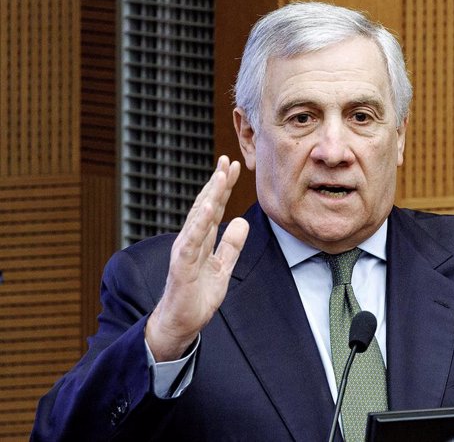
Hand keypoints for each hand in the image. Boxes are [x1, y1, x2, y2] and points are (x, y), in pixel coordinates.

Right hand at [146, 156, 248, 360]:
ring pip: (198, 218)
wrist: (180, 324)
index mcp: (202, 240)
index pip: (214, 208)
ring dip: (209, 196)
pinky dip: (199, 223)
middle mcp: (192, 240)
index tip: (233, 167)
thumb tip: (242, 222)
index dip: (223, 188)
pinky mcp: (181, 265)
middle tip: (226, 160)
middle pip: (206, 206)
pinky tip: (207, 207)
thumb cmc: (197, 296)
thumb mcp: (223, 267)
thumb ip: (231, 245)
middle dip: (217, 183)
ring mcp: (185, 251)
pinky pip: (192, 241)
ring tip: (219, 176)